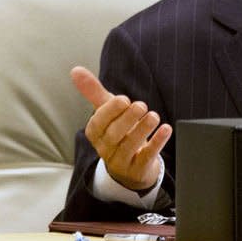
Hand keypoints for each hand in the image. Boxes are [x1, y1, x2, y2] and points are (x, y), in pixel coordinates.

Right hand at [71, 66, 171, 190]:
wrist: (132, 166)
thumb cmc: (118, 132)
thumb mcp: (107, 112)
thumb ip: (94, 92)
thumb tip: (75, 70)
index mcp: (96, 133)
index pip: (98, 123)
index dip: (110, 111)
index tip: (124, 99)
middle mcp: (106, 149)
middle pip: (113, 135)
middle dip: (127, 119)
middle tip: (141, 105)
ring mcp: (121, 161)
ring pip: (129, 146)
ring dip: (142, 129)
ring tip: (154, 116)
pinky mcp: (138, 170)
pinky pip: (146, 157)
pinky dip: (157, 143)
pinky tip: (166, 129)